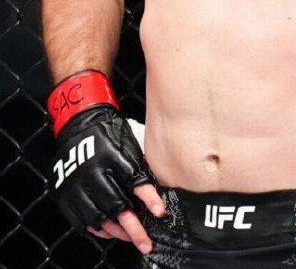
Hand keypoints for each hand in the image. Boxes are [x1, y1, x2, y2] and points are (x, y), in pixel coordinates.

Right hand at [49, 105, 163, 255]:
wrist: (80, 125)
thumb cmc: (110, 134)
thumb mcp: (129, 143)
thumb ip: (141, 165)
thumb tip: (159, 186)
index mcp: (113, 157)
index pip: (135, 182)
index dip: (149, 198)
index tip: (160, 212)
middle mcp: (94, 172)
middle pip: (117, 207)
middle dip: (134, 228)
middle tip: (146, 242)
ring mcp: (77, 185)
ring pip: (99, 218)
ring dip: (117, 231)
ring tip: (131, 238)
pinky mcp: (65, 194)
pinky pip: (81, 220)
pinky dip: (97, 229)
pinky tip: (110, 231)